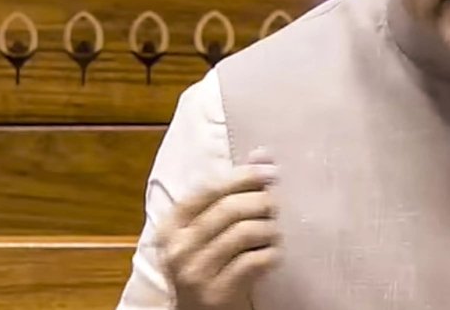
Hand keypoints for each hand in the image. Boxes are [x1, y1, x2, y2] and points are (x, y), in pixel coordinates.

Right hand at [158, 150, 280, 309]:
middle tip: (278, 206)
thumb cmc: (210, 265)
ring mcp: (195, 273)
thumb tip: (263, 154)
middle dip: (262, 202)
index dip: (243, 175)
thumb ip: (230, 194)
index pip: (209, 188)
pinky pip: (255, 262)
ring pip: (245, 233)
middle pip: (230, 209)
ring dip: (270, 229)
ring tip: (276, 233)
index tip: (272, 170)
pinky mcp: (216, 294)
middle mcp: (178, 249)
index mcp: (171, 226)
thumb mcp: (209, 232)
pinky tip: (274, 255)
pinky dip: (272, 254)